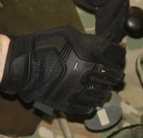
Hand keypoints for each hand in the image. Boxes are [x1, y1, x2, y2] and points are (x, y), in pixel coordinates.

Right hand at [0, 25, 124, 115]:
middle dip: (114, 77)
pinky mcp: (67, 103)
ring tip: (102, 89)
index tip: (118, 61)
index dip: (119, 59)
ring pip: (101, 95)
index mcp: (89, 55)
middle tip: (113, 76)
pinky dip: (91, 105)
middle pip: (112, 78)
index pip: (115, 59)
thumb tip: (100, 48)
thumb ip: (88, 42)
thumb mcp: (70, 34)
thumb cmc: (45, 44)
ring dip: (104, 91)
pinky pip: (86, 108)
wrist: (23, 65)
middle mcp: (87, 74)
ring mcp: (77, 90)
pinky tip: (91, 101)